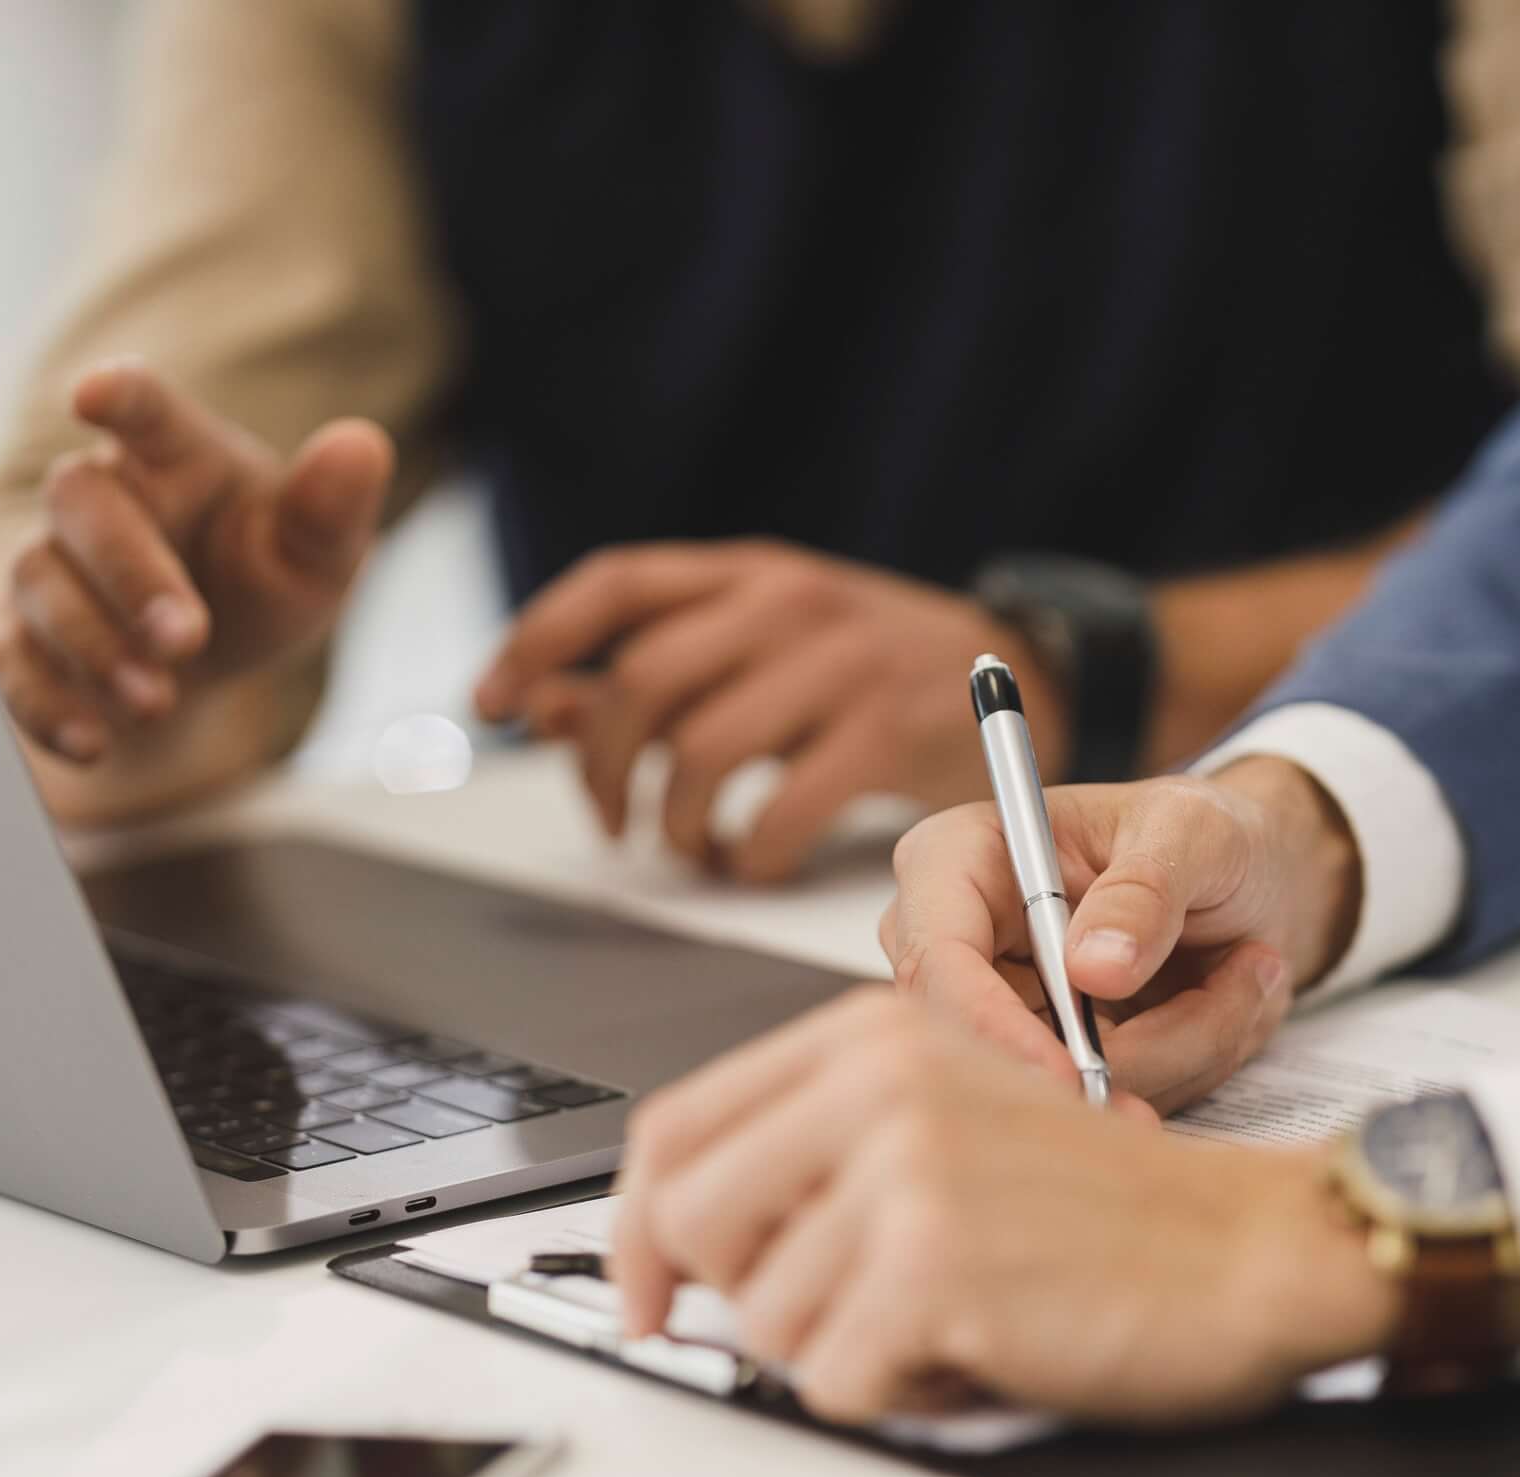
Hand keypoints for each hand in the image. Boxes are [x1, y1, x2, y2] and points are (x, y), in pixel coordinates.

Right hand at [0, 359, 392, 812]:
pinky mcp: (26, 639)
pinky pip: (11, 664)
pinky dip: (46, 705)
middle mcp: (101, 498)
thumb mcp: (316, 556)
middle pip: (82, 502)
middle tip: (184, 636)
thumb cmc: (260, 578)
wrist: (210, 658)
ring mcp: (54, 566)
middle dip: (129, 571)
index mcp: (174, 455)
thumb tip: (362, 447)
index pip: (144, 408)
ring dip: (94, 644)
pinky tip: (92, 742)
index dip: (119, 395)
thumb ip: (333, 509)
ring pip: (41, 582)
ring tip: (155, 699)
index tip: (93, 395)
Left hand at [470, 542, 1053, 884]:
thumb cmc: (875, 669)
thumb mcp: (766, 646)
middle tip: (610, 817)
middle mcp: (788, 604)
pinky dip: (749, 854)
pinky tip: (752, 860)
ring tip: (688, 844)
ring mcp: (841, 667)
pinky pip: (782, 809)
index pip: (615, 585)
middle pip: (643, 679)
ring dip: (673, 821)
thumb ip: (661, 671)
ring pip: (702, 752)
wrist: (1028, 668)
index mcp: (748, 573)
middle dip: (602, 764)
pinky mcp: (888, 736)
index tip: (491, 701)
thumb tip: (540, 702)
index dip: (536, 638)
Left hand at [608, 992, 1398, 1425]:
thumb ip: (827, 1146)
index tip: (647, 1290)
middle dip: (740, 1300)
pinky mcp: (933, 1268)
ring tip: (953, 1319)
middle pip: (687, 1224)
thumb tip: (685, 1239)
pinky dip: (904, 1396)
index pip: (675, 1128)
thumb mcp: (958, 1119)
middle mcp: (876, 1088)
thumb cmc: (1122, 1207)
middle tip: (828, 1325)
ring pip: (765, 1321)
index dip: (636, 1227)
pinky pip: (837, 1383)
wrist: (1254, 1246)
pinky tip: (980, 1352)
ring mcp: (902, 1173)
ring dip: (852, 1354)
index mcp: (871, 1036)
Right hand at [877, 757, 1358, 1113]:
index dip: (992, 1028)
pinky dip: (1189, 1060)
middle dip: (1108, 1057)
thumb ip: (1144, 891)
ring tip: (1247, 967)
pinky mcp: (1055, 1061)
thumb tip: (1092, 966)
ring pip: (1067, 1084)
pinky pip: (1110, 1099)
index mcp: (958, 862)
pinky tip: (1225, 998)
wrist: (1258, 878)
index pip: (937, 962)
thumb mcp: (1192, 832)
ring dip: (1180, 1044)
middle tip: (1215, 1024)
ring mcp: (1006, 1011)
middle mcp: (963, 944)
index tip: (1074, 1074)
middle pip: (989, 1046)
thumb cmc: (1205, 833)